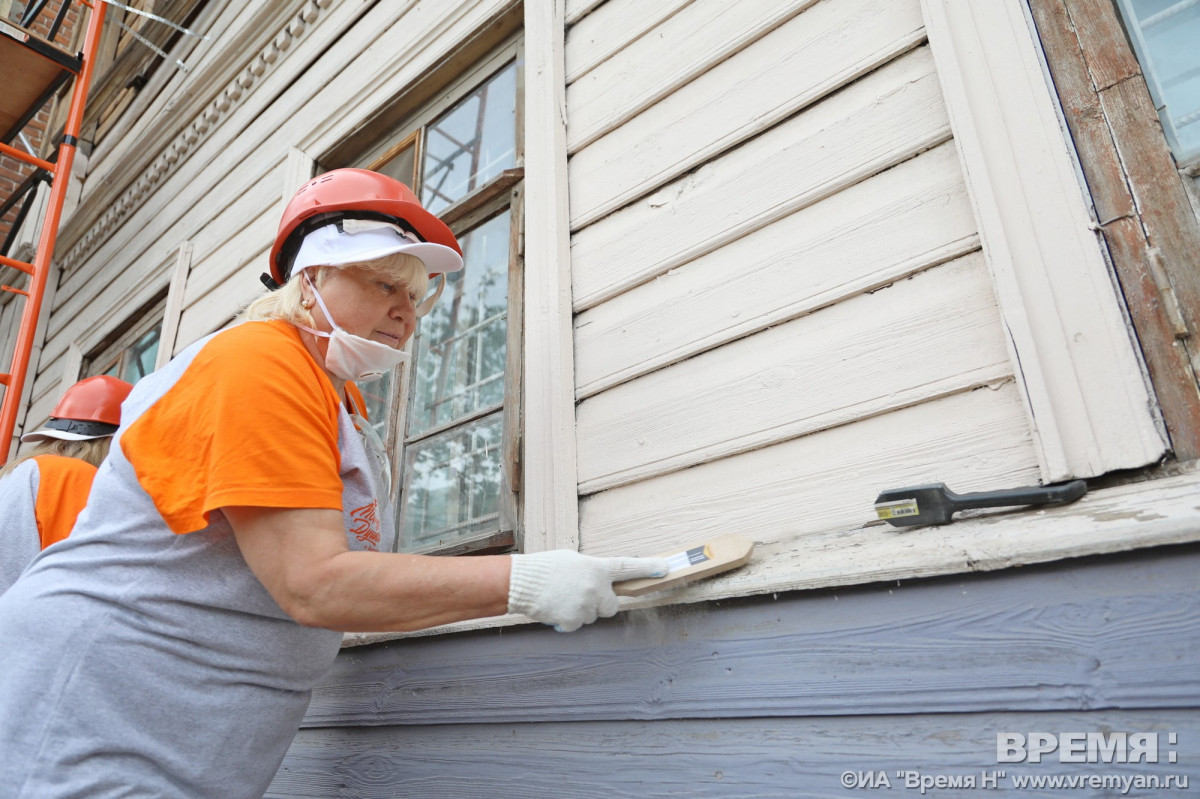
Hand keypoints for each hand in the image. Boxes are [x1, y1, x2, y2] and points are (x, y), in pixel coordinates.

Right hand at [508, 550, 669, 631]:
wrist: (521, 582)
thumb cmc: (544, 568)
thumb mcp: (573, 561)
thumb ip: (591, 571)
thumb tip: (599, 582)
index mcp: (597, 568)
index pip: (627, 567)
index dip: (647, 568)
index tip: (665, 568)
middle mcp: (596, 587)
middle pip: (611, 605)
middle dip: (600, 604)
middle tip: (581, 595)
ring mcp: (586, 606)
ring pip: (592, 616)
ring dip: (580, 610)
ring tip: (561, 597)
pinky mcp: (574, 621)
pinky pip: (577, 625)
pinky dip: (567, 620)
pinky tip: (555, 608)